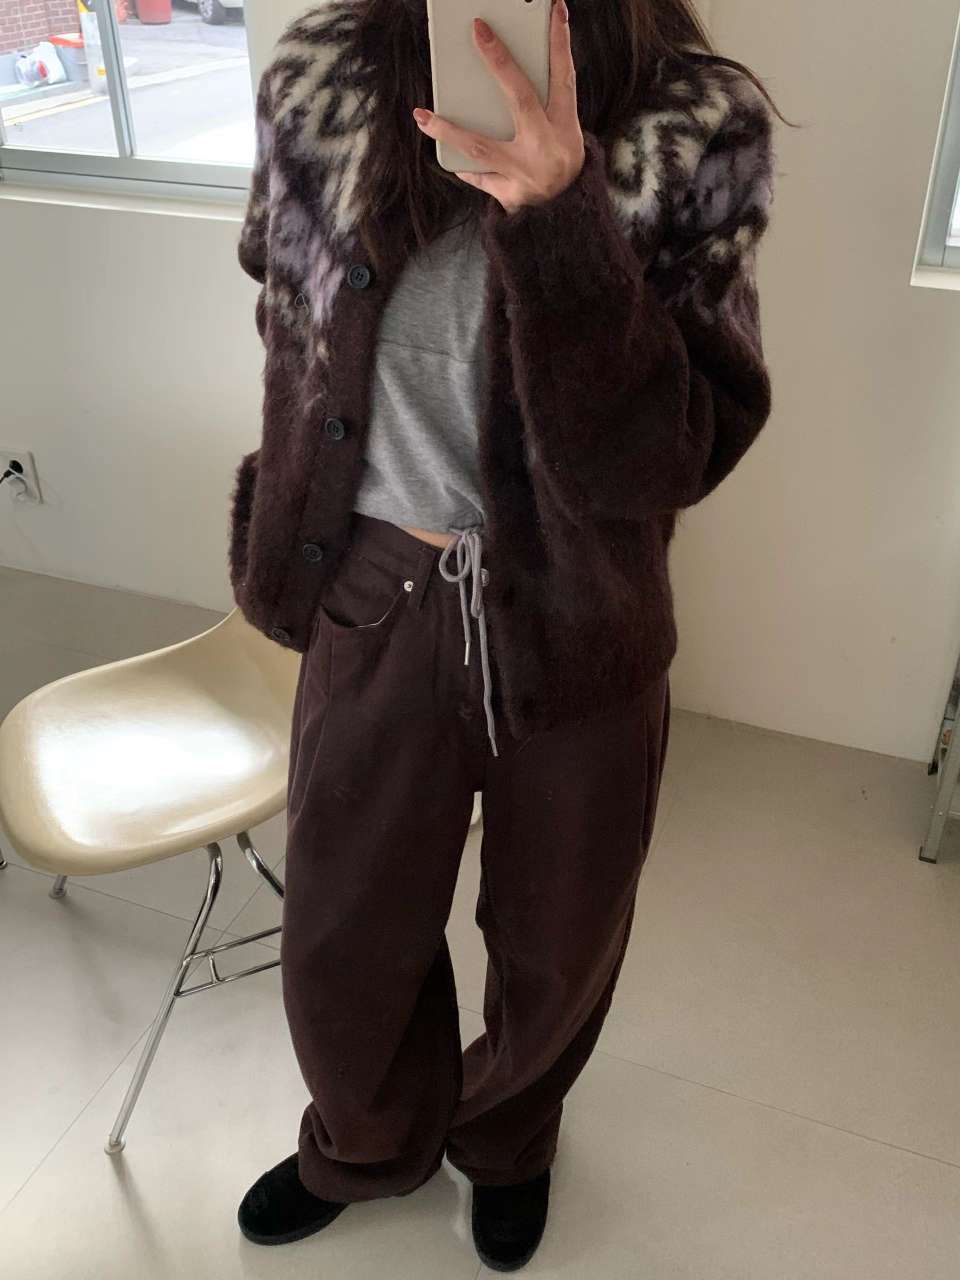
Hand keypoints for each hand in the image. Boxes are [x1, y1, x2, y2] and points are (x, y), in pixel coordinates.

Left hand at [412, 0, 584, 215]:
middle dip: (500, 62)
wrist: (567, 216)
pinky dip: (465, 168)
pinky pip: (480, 177)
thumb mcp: (565, 133)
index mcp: (565, 126)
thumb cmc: (560, 163)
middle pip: (520, 98)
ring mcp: (525, 172)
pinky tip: (449, 159)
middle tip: (479, 31)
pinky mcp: (510, 194)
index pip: (563, 76)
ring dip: (449, 130)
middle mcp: (546, 146)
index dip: (559, 42)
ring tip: (423, 117)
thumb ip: (543, 106)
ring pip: (481, 146)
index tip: (554, 9)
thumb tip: (506, 71)